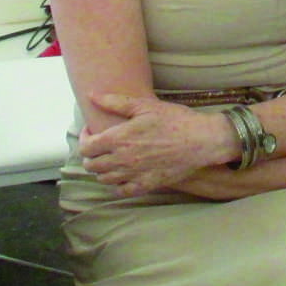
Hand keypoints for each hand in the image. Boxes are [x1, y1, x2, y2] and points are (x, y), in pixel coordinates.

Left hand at [78, 93, 234, 194]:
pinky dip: (117, 185)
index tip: (91, 131)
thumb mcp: (144, 105)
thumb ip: (114, 102)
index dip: (84, 138)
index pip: (86, 147)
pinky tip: (123, 175)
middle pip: (91, 165)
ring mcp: (134, 174)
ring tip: (110, 159)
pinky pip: (122, 191)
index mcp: (119, 138)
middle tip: (99, 146)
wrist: (201, 140)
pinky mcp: (147, 185)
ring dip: (102, 170)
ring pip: (104, 179)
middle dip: (90, 155)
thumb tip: (91, 95)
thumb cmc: (174, 119)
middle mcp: (123, 159)